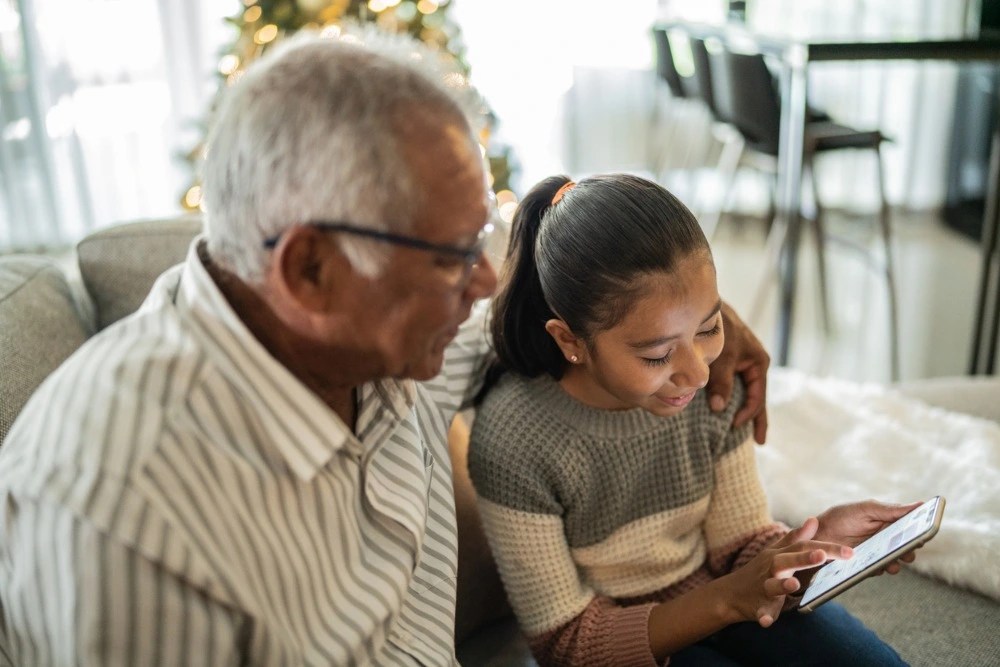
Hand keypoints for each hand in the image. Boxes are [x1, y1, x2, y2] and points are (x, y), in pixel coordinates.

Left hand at [709, 302, 769, 443]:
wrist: (706, 306)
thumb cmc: (719, 328)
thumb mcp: (723, 356)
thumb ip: (721, 381)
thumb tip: (719, 408)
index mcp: (759, 363)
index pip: (757, 397)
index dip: (747, 414)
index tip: (734, 427)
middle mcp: (753, 364)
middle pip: (756, 397)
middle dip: (755, 417)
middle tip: (758, 441)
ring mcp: (742, 363)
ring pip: (744, 392)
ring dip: (742, 409)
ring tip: (741, 430)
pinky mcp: (729, 361)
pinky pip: (733, 384)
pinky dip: (731, 397)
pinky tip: (725, 408)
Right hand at [721, 518, 851, 627]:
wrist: (730, 594)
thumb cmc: (759, 571)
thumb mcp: (776, 552)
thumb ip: (795, 538)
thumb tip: (813, 520)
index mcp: (779, 556)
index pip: (803, 547)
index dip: (826, 548)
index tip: (850, 551)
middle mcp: (770, 569)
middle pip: (787, 561)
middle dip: (804, 558)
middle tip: (822, 555)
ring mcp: (762, 588)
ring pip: (772, 585)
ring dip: (782, 584)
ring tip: (793, 585)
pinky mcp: (756, 607)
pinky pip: (759, 612)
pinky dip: (763, 616)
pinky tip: (767, 621)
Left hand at [813, 499, 922, 574]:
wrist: (817, 535)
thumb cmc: (841, 517)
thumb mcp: (865, 510)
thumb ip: (890, 510)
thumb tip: (920, 504)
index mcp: (889, 521)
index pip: (911, 527)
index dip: (920, 530)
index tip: (924, 532)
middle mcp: (886, 538)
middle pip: (907, 545)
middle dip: (910, 548)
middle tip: (910, 549)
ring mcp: (878, 552)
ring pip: (896, 559)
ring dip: (898, 561)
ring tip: (893, 561)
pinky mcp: (869, 565)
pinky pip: (880, 569)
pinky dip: (881, 568)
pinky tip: (877, 566)